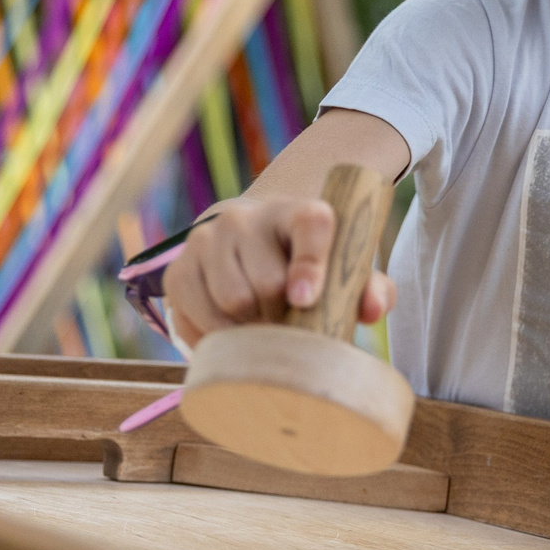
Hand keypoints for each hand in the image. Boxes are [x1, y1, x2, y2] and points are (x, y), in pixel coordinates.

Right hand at [160, 195, 397, 346]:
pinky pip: (192, 316)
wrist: (252, 240)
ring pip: (229, 301)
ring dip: (250, 330)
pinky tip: (233, 336)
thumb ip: (368, 288)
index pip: (310, 225)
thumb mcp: (343, 270)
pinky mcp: (177, 269)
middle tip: (291, 330)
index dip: (310, 263)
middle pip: (265, 282)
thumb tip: (372, 310)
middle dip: (282, 317)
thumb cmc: (308, 264)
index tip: (305, 299)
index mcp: (297, 211)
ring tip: (264, 331)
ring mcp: (205, 240)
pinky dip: (216, 338)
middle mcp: (245, 218)